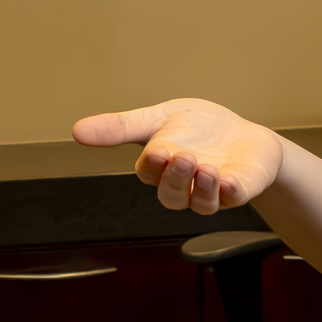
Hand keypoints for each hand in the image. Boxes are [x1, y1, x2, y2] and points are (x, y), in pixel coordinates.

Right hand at [73, 98, 289, 212]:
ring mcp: (211, 192)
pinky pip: (232, 199)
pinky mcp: (239, 190)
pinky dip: (229, 191)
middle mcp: (184, 185)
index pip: (149, 173)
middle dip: (175, 179)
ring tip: (206, 168)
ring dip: (202, 189)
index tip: (156, 152)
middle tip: (181, 157)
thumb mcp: (159, 117)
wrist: (244, 134)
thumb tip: (77, 131)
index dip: (152, 166)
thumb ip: (122, 126)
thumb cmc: (199, 129)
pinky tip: (228, 180)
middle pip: (172, 195)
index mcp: (161, 167)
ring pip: (200, 203)